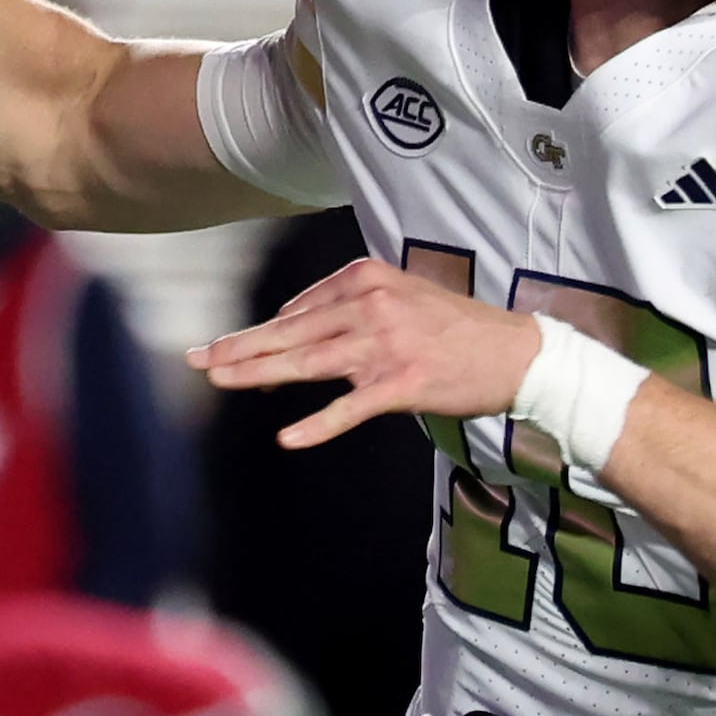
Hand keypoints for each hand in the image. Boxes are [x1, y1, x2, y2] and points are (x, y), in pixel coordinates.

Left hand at [186, 256, 543, 450]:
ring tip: (220, 382)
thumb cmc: (458, 330)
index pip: (298, 308)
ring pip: (308, 362)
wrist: (517, 354)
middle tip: (197, 359)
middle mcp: (370, 305)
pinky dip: (319, 424)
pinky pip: (351, 408)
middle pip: (291, 332)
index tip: (226, 352)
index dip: (260, 335)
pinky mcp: (403, 384)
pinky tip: (289, 437)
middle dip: (239, 347)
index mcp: (366, 278)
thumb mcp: (401, 295)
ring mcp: (386, 345)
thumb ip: (349, 304)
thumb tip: (291, 328)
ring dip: (258, 374)